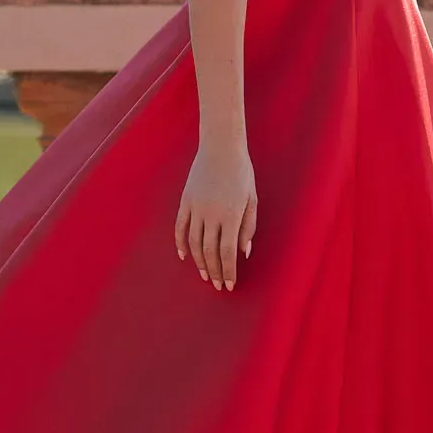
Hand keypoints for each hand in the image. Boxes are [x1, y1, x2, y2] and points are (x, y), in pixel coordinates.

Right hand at [174, 145, 256, 290]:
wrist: (221, 147)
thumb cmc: (242, 173)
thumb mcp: (252, 199)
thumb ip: (249, 227)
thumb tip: (243, 252)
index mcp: (231, 215)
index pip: (227, 252)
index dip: (228, 270)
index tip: (230, 284)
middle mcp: (211, 214)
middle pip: (209, 252)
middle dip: (214, 271)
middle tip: (218, 285)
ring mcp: (196, 208)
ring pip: (194, 243)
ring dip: (199, 262)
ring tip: (205, 275)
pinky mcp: (185, 201)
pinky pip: (180, 227)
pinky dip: (180, 244)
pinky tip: (184, 256)